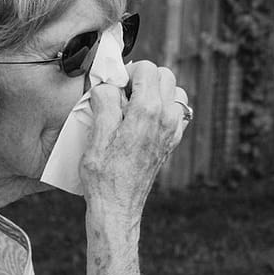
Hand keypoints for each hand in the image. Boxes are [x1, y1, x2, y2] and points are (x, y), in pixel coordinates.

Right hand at [78, 61, 189, 215]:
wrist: (117, 206)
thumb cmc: (103, 174)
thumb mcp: (96, 133)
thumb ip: (104, 100)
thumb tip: (108, 84)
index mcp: (148, 111)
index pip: (147, 68)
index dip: (127, 73)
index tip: (114, 88)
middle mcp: (166, 118)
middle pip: (165, 76)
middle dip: (143, 78)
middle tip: (122, 95)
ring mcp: (173, 131)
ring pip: (175, 93)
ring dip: (156, 92)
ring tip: (134, 107)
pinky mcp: (172, 142)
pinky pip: (176, 113)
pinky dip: (163, 109)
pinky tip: (143, 121)